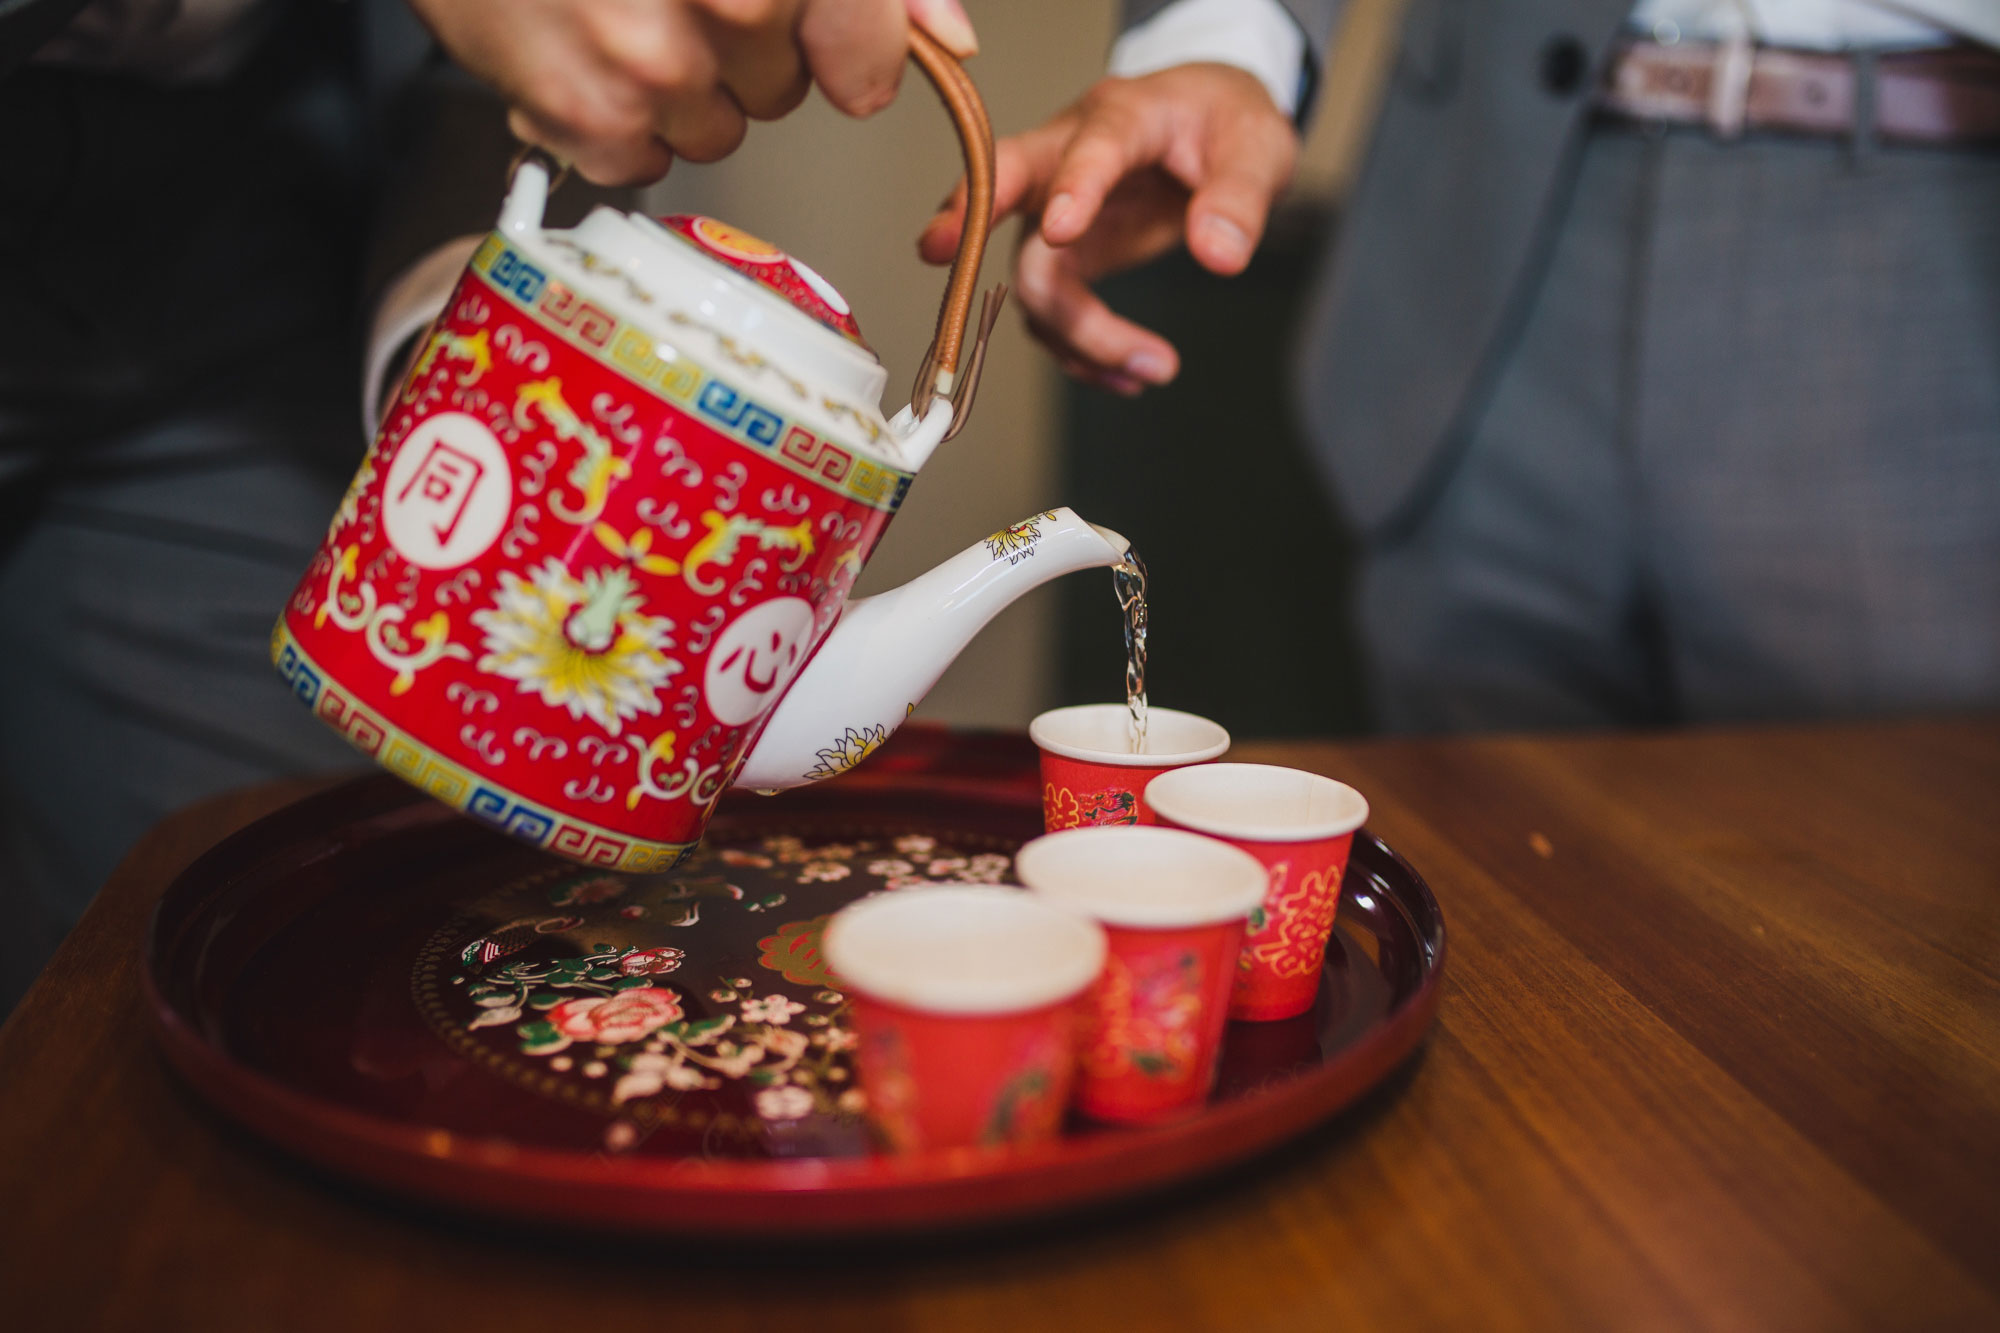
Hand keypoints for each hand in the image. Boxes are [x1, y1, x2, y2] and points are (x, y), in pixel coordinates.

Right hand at [408, 0, 979, 185]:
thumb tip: (946, 40)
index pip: (867, 61)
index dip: (839, 53)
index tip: (803, 33)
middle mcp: (733, 2)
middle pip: (781, 93)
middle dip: (737, 48)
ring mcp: (656, 66)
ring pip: (713, 131)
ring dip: (672, 87)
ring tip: (609, 8)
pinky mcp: (585, 113)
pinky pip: (637, 159)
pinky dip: (606, 120)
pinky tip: (573, 47)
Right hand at [919, 64, 1296, 394]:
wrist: (1209, 126)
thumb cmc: (1224, 123)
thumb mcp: (1256, 147)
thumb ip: (1238, 196)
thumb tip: (1219, 256)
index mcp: (1120, 116)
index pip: (1088, 147)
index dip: (1071, 187)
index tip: (1060, 228)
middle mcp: (1067, 159)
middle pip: (1003, 187)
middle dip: (964, 220)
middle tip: (934, 251)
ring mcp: (1053, 210)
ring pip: (1033, 278)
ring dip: (1079, 335)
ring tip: (1153, 368)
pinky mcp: (1060, 254)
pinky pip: (1049, 311)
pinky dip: (1081, 352)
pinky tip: (1128, 375)